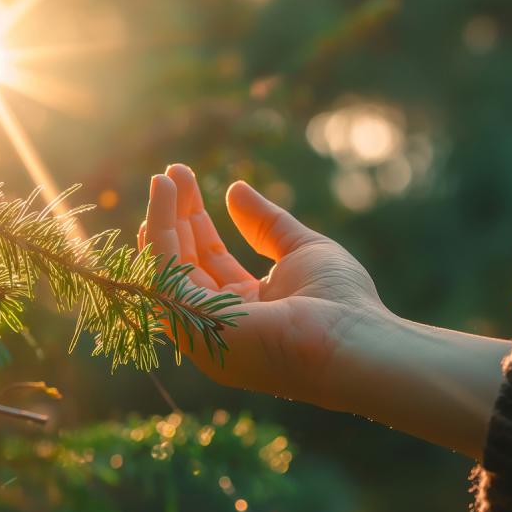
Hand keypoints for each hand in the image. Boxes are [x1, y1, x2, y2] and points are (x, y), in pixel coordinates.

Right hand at [138, 164, 388, 408]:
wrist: (352, 340)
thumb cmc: (341, 303)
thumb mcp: (301, 250)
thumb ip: (267, 223)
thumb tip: (234, 189)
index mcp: (246, 309)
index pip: (210, 262)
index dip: (196, 224)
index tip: (187, 185)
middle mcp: (217, 323)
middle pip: (185, 264)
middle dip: (177, 217)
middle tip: (172, 172)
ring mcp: (201, 328)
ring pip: (168, 268)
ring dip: (161, 220)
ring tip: (163, 177)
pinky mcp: (191, 323)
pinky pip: (165, 271)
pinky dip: (160, 230)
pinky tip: (164, 196)